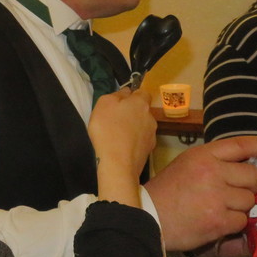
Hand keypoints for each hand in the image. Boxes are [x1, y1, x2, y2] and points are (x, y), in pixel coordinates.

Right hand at [88, 88, 155, 206]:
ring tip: (119, 136)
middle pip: (143, 110)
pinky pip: (141, 140)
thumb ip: (117, 94)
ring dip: (134, 127)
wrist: (118, 163)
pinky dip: (134, 141)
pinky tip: (124, 147)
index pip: (143, 92)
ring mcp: (152, 134)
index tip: (122, 102)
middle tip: (117, 119)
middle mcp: (151, 117)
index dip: (133, 95)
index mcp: (141, 103)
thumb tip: (126, 92)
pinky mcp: (149, 150)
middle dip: (133, 112)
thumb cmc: (108, 129)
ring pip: (143, 126)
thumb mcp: (104, 104)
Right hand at [144, 135, 256, 250]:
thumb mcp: (186, 165)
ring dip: (239, 207)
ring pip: (248, 200)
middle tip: (232, 193)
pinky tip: (215, 222)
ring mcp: (217, 196)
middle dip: (247, 187)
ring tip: (217, 209)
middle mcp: (212, 172)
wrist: (149, 217)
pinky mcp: (219, 220)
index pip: (240, 145)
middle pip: (252, 176)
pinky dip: (232, 224)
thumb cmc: (166, 191)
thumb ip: (213, 163)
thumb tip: (244, 168)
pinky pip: (241, 220)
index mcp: (203, 155)